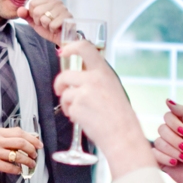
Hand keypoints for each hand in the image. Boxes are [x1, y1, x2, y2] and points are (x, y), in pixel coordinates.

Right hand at [0, 128, 40, 173]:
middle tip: (35, 155)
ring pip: (17, 156)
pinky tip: (19, 170)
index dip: (32, 139)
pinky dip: (17, 170)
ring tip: (31, 164)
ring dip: (27, 161)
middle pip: (20, 142)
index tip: (39, 145)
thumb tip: (28, 140)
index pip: (19, 132)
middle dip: (32, 149)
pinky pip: (9, 167)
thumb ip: (8, 138)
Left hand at [17, 0, 71, 45]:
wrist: (62, 39)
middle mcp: (56, 1)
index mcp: (48, 0)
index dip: (33, 15)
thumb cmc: (49, 29)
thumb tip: (19, 10)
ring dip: (46, 26)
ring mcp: (63, 8)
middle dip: (39, 22)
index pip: (32, 3)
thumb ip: (27, 16)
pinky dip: (53, 30)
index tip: (40, 19)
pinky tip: (57, 29)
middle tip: (46, 24)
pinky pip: (52, 25)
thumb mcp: (36, 22)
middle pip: (37, 11)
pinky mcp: (68, 17)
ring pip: (44, 19)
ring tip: (52, 26)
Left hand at [54, 40, 153, 177]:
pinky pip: (67, 107)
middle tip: (60, 90)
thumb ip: (97, 78)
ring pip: (65, 93)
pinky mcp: (77, 107)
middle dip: (59, 84)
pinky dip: (71, 114)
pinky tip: (83, 119)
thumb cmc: (121, 116)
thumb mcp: (113, 88)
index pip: (85, 48)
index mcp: (104, 72)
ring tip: (77, 112)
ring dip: (66, 103)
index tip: (63, 51)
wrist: (123, 135)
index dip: (70, 47)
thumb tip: (80, 75)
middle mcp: (94, 79)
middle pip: (65, 74)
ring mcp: (84, 92)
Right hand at [153, 100, 182, 182]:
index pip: (167, 116)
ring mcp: (164, 148)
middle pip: (161, 128)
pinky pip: (154, 153)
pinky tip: (175, 164)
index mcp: (180, 127)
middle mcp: (171, 136)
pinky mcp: (159, 161)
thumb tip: (167, 100)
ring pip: (158, 142)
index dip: (175, 124)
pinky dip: (166, 158)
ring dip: (173, 151)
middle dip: (175, 140)